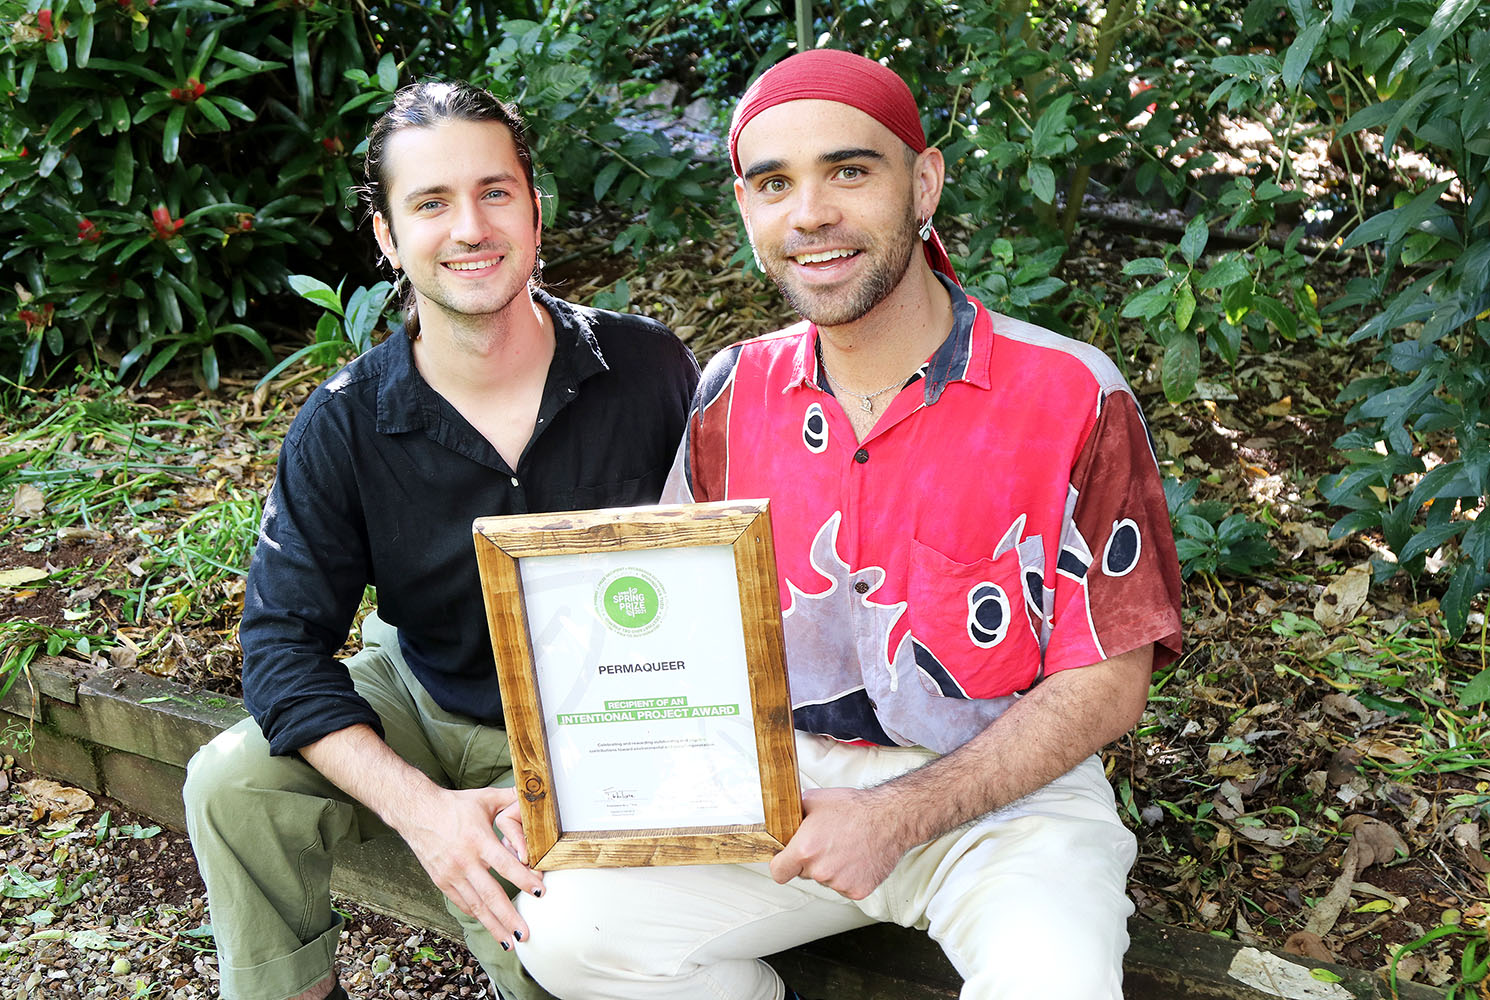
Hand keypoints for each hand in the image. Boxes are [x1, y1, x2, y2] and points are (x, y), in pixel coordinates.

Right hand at [395, 784, 544, 948]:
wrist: (417, 812)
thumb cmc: (455, 805)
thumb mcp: (485, 798)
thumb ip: (511, 798)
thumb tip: (534, 796)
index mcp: (478, 839)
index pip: (505, 865)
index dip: (523, 880)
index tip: (540, 892)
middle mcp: (464, 860)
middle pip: (490, 894)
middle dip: (509, 917)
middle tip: (525, 934)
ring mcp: (451, 874)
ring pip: (475, 905)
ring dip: (493, 925)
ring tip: (509, 942)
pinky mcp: (441, 881)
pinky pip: (462, 903)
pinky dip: (477, 916)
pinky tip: (490, 927)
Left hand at [769, 786, 907, 899]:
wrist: (890, 817)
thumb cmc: (855, 807)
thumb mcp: (815, 800)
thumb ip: (793, 815)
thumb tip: (783, 819)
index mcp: (804, 850)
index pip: (778, 872)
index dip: (782, 865)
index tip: (788, 861)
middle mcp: (820, 870)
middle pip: (804, 874)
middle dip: (811, 862)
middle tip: (828, 843)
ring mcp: (839, 883)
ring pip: (826, 880)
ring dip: (832, 869)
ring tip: (847, 848)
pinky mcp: (857, 891)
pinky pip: (845, 887)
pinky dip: (850, 876)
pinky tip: (858, 858)